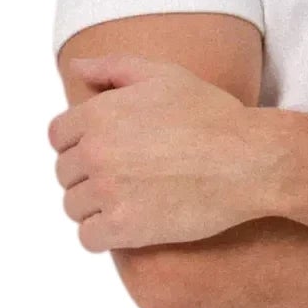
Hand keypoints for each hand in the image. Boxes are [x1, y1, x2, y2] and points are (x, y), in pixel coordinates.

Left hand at [49, 54, 273, 250]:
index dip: (78, 145)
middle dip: (87, 176)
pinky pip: (89, 238)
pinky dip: (102, 235)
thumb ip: (112, 68)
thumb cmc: (212, 116)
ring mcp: (109, 191)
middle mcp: (96, 151)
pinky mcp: (125, 227)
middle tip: (123, 180)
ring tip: (127, 203)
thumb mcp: (163, 76)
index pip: (58, 137)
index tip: (104, 154)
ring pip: (74, 207)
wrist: (249, 161)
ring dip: (94, 208)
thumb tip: (75, 69)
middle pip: (65, 173)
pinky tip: (126, 227)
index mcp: (99, 113)